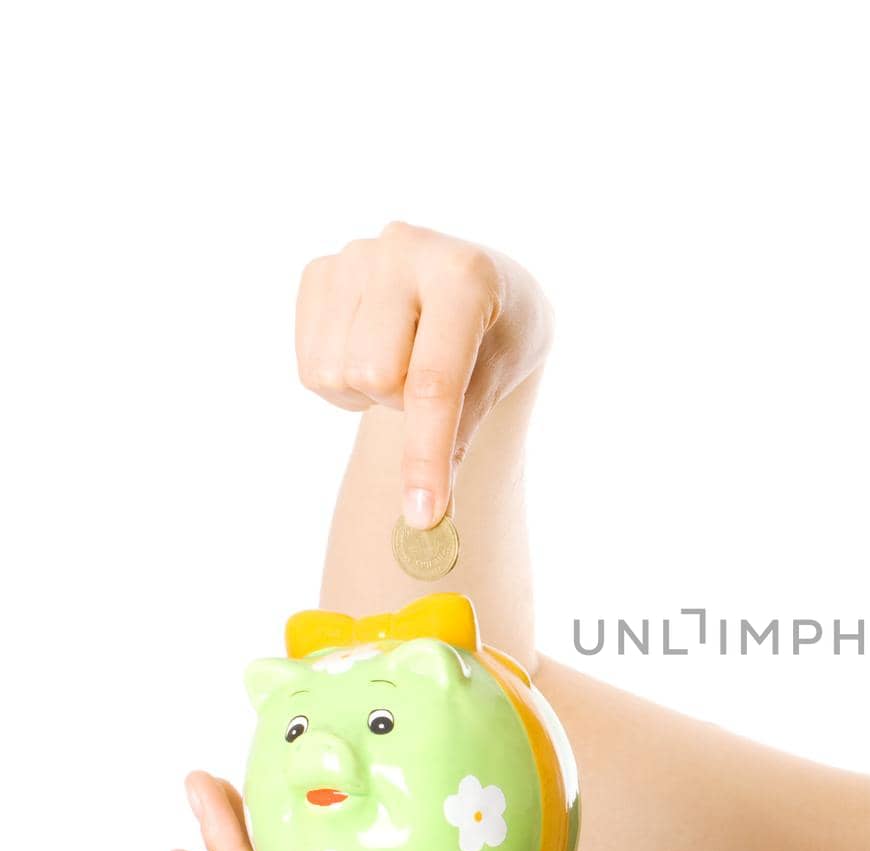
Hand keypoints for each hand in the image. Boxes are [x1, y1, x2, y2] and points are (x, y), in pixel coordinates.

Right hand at [294, 221, 554, 530]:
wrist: (483, 284)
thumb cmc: (499, 336)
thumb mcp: (498, 378)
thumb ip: (460, 438)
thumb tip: (425, 520)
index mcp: (464, 274)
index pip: (435, 382)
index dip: (426, 455)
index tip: (424, 514)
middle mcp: (404, 249)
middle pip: (374, 378)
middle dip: (402, 403)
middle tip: (432, 381)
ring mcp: (355, 255)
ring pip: (334, 375)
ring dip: (370, 393)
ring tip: (404, 362)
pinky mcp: (319, 271)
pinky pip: (310, 365)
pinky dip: (342, 381)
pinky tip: (372, 350)